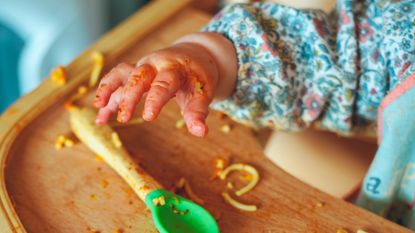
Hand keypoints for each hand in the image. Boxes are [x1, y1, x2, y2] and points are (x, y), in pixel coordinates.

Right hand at [94, 42, 218, 136]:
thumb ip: (198, 112)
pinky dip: (106, 94)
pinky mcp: (134, 72)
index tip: (149, 117)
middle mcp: (155, 65)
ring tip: (100, 110)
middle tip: (124, 118)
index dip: (155, 99)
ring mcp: (142, 67)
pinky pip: (116, 80)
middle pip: (138, 76)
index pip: (163, 83)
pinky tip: (100, 115)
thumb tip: (201, 132)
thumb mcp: (202, 92)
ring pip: (122, 74)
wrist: (192, 56)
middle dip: (129, 97)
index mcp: (174, 68)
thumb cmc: (197, 77)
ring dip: (109, 90)